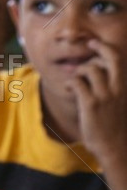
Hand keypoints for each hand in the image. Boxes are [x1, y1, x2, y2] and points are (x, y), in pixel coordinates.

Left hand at [75, 38, 126, 165]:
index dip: (105, 47)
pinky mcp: (91, 104)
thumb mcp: (119, 102)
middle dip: (93, 52)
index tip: (93, 43)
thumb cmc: (113, 125)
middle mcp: (118, 88)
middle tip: (81, 59)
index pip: (118, 58)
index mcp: (124, 86)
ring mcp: (105, 95)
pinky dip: (70, 83)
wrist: (114, 146)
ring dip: (78, 71)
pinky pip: (77, 83)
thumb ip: (112, 86)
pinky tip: (69, 90)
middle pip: (108, 58)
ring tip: (74, 82)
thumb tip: (97, 71)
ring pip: (89, 69)